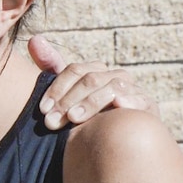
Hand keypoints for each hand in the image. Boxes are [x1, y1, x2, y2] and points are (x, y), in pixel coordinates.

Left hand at [28, 35, 151, 127]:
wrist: (123, 143)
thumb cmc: (91, 121)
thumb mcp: (69, 96)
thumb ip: (52, 69)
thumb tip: (34, 39)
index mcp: (97, 72)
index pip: (74, 70)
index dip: (57, 88)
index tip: (43, 109)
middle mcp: (115, 76)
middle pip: (90, 79)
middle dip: (68, 101)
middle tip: (51, 122)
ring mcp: (133, 89)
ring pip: (110, 87)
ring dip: (90, 103)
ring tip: (73, 119)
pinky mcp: (147, 105)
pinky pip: (137, 99)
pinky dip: (126, 101)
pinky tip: (114, 107)